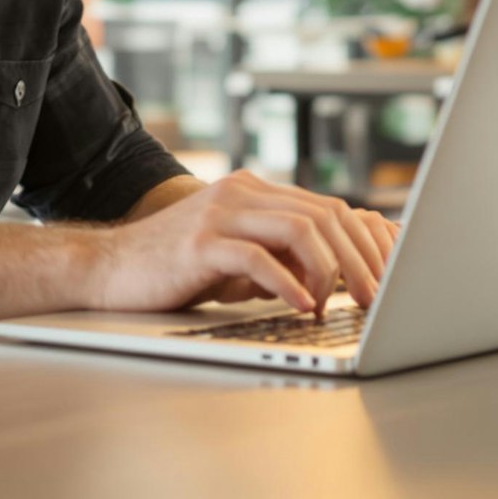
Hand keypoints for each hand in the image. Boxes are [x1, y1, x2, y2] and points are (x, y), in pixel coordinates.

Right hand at [88, 170, 400, 316]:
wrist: (109, 268)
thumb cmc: (176, 269)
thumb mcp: (238, 258)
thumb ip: (280, 257)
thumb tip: (335, 275)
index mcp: (255, 192)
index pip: (330, 207)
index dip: (365, 243)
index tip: (388, 278)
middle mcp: (242, 193)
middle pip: (324, 214)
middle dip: (360, 259)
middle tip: (377, 299)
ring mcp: (220, 213)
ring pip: (299, 229)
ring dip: (330, 271)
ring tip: (338, 305)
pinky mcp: (200, 242)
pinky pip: (257, 257)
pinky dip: (287, 283)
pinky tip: (300, 306)